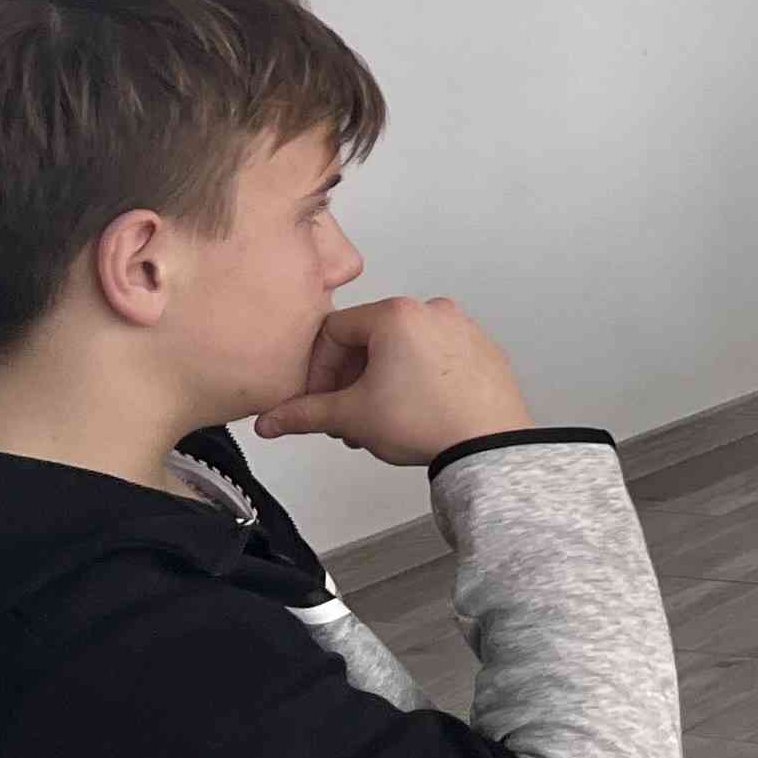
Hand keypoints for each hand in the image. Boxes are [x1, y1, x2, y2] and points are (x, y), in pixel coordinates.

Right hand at [254, 298, 537, 467]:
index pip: (334, 331)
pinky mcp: (484, 351)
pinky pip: (435, 357)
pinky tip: (413, 413)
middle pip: (369, 339)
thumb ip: (304, 414)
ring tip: (376, 421)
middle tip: (344, 416)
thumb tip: (270, 422)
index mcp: (397, 314)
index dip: (317, 369)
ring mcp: (463, 329)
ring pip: (402, 350)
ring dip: (379, 382)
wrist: (487, 445)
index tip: (317, 401)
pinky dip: (415, 379)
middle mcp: (433, 311)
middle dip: (349, 380)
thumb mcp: (351, 416)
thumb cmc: (426, 422)